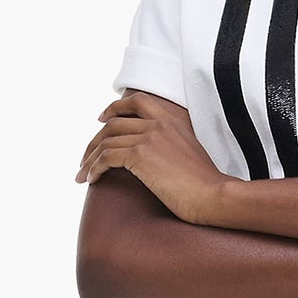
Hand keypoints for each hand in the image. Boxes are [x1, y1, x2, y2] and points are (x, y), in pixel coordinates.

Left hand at [76, 92, 227, 223]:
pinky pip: (107, 157)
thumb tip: (162, 161)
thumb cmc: (208, 186)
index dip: (115, 108)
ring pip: (106, 141)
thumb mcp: (192, 156)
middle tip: (86, 156)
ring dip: (90, 158)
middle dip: (95, 140)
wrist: (214, 196)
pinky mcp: (140, 156)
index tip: (102, 119)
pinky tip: (91, 179)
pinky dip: (95, 168)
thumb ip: (175, 148)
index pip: (138, 102)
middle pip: (114, 123)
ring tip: (82, 174)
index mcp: (172, 121)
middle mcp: (158, 124)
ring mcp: (148, 138)